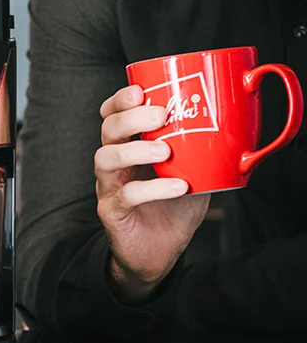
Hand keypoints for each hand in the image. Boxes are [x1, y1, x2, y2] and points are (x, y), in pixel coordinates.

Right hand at [96, 84, 210, 300]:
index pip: (112, 114)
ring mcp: (109, 187)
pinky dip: (153, 188)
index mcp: (128, 146)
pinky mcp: (113, 212)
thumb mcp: (193, 172)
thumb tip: (235, 128)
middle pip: (108, 129)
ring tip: (165, 151)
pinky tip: (177, 186)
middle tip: (160, 115)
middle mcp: (114, 163)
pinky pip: (126, 195)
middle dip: (130, 117)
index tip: (140, 91)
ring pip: (106, 158)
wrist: (159, 251)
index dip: (120, 100)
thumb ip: (203, 151)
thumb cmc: (173, 207)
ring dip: (136, 150)